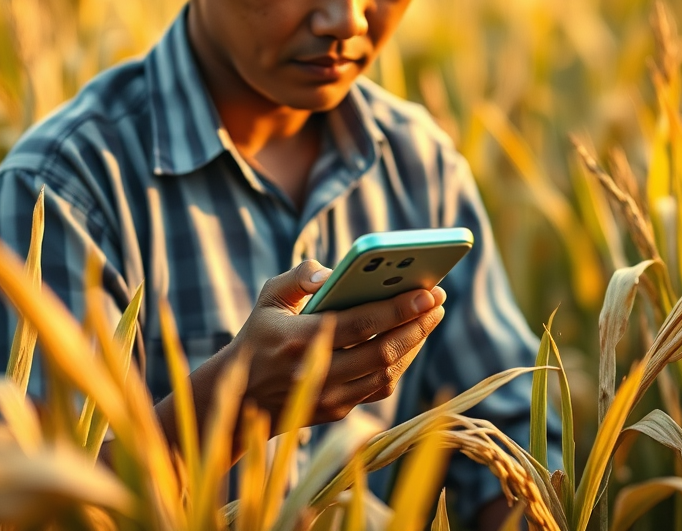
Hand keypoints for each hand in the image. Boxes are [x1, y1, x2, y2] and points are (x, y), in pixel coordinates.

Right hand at [230, 259, 446, 432]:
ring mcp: (330, 397)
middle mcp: (316, 373)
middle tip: (438, 299)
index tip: (428, 291)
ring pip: (386, 372)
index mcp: (299, 340)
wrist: (243, 395)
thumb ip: (299, 276)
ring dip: (414, 343)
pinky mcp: (338, 410)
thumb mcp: (269, 297)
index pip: (360, 324)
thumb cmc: (261, 334)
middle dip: (417, 324)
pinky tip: (411, 339)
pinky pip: (379, 387)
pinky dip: (400, 362)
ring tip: (430, 315)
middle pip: (382, 351)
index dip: (398, 308)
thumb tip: (331, 272)